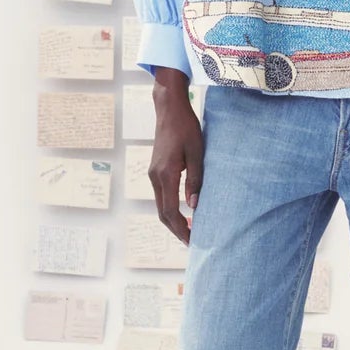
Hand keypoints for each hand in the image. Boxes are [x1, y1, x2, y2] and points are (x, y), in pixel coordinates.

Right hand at [149, 69, 202, 244]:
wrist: (169, 109)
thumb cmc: (186, 128)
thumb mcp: (197, 153)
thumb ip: (195, 180)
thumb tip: (193, 205)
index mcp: (165, 175)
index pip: (171, 211)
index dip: (181, 229)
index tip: (192, 241)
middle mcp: (155, 177)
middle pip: (162, 213)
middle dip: (176, 229)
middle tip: (191, 241)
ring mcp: (153, 173)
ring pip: (160, 205)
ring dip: (173, 219)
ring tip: (189, 229)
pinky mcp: (155, 169)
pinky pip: (161, 195)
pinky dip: (170, 208)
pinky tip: (182, 210)